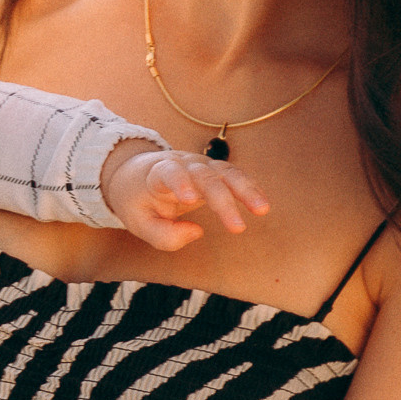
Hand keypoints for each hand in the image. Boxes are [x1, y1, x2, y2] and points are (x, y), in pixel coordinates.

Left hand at [100, 140, 269, 249]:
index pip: (170, 173)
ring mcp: (201, 165)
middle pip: (205, 176)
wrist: (138, 175)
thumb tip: (196, 233)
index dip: (180, 182)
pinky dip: (249, 187)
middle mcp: (183, 164)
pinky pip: (234, 175)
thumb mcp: (139, 223)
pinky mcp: (214, 170)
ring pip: (226, 172)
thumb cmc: (138, 201)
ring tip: (262, 209)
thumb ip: (162, 235)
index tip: (190, 199)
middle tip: (237, 227)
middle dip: (223, 200)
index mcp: (157, 174)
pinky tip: (262, 203)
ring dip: (245, 189)